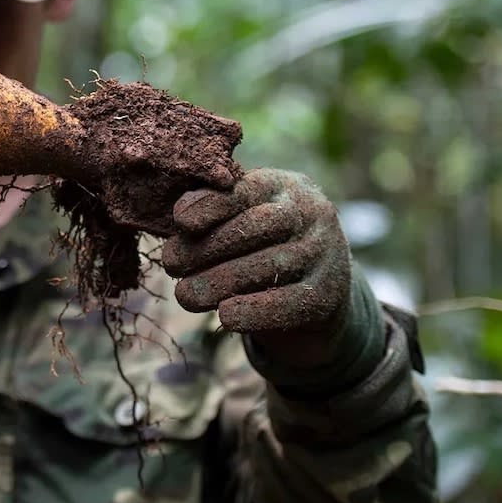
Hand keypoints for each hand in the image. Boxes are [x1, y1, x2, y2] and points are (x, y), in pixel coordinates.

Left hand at [160, 169, 352, 365]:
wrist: (318, 295)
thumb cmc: (261, 248)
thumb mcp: (242, 220)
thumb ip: (214, 213)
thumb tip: (181, 216)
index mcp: (284, 186)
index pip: (246, 190)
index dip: (211, 204)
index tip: (180, 222)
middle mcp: (312, 213)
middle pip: (258, 227)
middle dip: (208, 247)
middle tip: (171, 265)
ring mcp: (325, 254)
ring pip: (270, 265)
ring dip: (220, 282)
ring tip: (185, 295)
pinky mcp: (330, 296)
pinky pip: (289, 302)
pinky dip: (254, 311)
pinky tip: (225, 316)